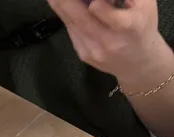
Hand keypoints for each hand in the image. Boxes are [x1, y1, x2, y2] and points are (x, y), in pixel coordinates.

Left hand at [47, 0, 167, 82]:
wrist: (139, 63)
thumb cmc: (143, 27)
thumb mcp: (144, 5)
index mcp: (127, 27)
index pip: (100, 10)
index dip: (93, 1)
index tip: (91, 0)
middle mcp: (108, 41)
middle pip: (79, 18)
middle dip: (64, 1)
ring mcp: (93, 50)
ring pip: (71, 24)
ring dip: (61, 6)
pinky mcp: (83, 54)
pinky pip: (72, 31)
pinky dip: (67, 16)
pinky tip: (66, 6)